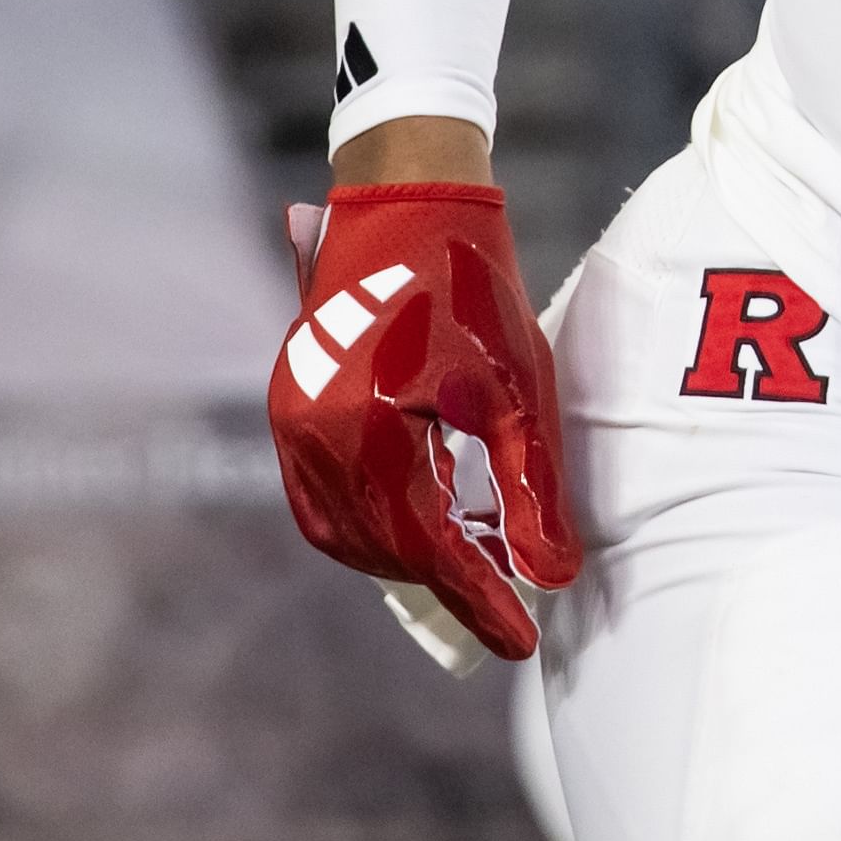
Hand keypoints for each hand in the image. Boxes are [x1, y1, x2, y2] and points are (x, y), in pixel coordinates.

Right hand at [268, 182, 580, 656]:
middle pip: (381, 548)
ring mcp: (293, 422)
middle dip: (444, 583)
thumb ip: (532, 490)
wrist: (411, 199)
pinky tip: (421, 524)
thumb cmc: (474, 287)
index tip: (523, 642)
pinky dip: (372, 526)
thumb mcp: (517, 390)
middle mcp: (315, 434)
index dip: (479, 602)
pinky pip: (322, 499)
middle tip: (505, 601)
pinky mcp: (290, 408)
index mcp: (370, 430)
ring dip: (405, 558)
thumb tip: (551, 577)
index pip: (429, 549)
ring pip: (345, 532)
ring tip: (470, 566)